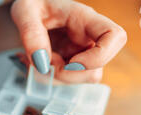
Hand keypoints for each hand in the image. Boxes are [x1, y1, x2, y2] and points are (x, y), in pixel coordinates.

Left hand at [11, 0, 126, 82]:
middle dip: (67, 75)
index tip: (71, 62)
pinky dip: (49, 79)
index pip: (115, 36)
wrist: (28, 12)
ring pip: (80, 80)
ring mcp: (81, 54)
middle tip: (43, 62)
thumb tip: (42, 63)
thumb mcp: (25, 11)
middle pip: (96, 70)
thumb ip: (31, 34)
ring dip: (55, 77)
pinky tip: (38, 64)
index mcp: (84, 19)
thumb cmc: (32, 5)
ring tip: (37, 59)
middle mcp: (88, 39)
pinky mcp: (71, 66)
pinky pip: (66, 81)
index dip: (100, 56)